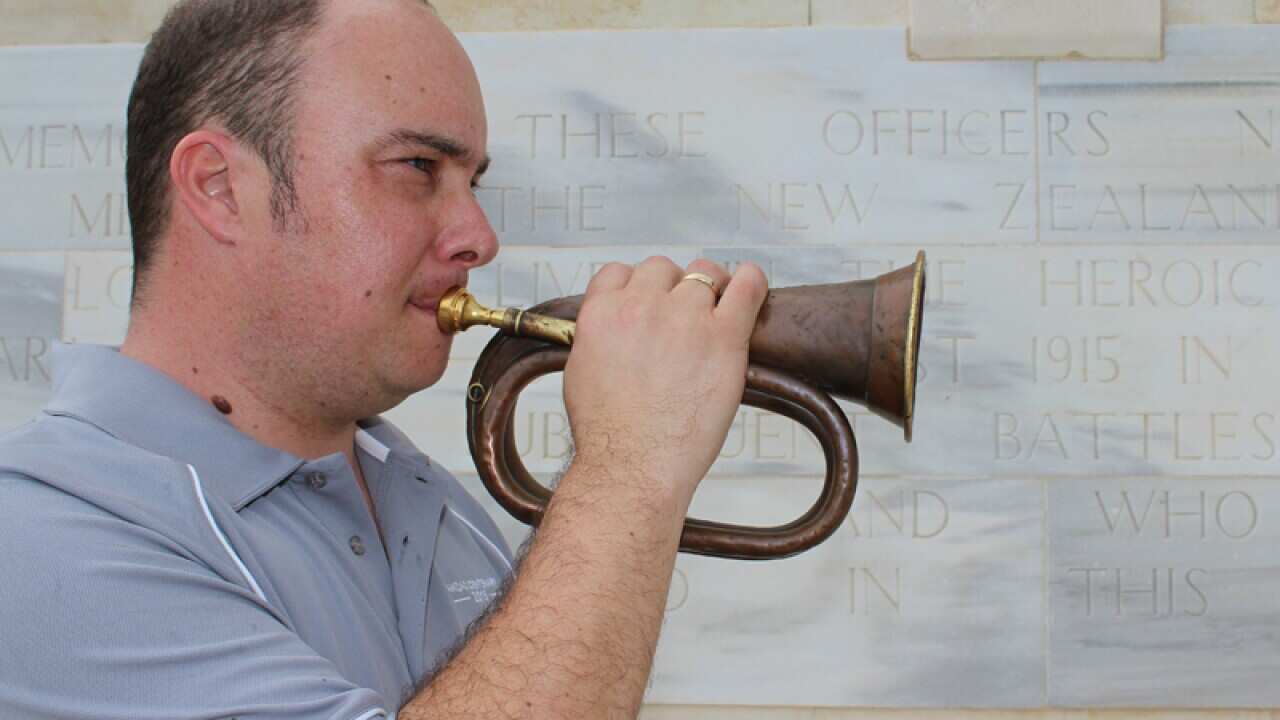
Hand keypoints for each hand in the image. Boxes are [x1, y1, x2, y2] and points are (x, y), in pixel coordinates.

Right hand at [562, 257, 768, 507]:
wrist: (634, 465)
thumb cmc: (609, 435)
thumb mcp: (580, 373)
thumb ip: (598, 339)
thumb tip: (610, 331)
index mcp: (602, 314)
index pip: (618, 272)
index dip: (636, 286)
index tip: (648, 300)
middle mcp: (641, 307)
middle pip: (661, 268)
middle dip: (672, 287)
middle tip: (682, 316)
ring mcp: (684, 318)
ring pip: (702, 273)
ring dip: (710, 287)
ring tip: (716, 310)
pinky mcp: (723, 336)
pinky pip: (746, 287)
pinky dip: (751, 281)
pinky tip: (750, 285)